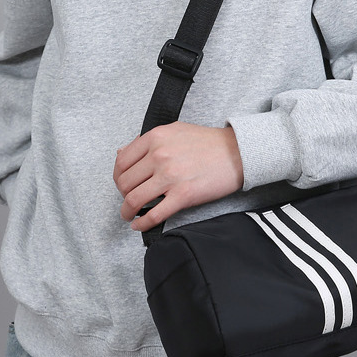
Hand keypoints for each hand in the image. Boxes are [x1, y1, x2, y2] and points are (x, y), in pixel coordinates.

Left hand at [113, 122, 243, 232]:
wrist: (238, 152)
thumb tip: (122, 154)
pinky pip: (154, 214)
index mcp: (155, 138)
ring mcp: (171, 176)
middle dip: (123, 195)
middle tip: (129, 200)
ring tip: (129, 215)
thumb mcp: (174, 131)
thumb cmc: (209, 143)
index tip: (123, 184)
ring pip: (134, 200)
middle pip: (125, 183)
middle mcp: (159, 155)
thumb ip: (147, 141)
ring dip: (127, 212)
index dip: (118, 177)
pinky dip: (142, 223)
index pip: (121, 162)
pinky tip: (138, 225)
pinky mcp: (183, 195)